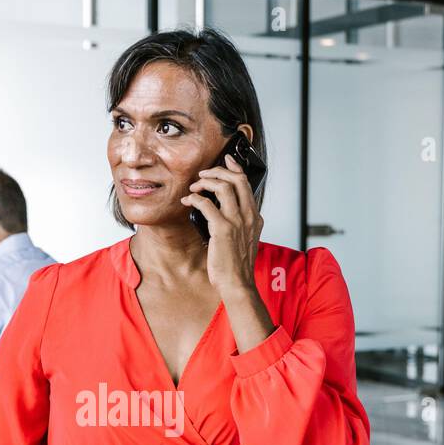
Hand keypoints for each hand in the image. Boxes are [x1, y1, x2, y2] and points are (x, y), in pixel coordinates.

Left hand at [181, 152, 262, 295]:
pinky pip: (206, 204)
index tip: (226, 160)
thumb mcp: (244, 240)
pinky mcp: (222, 229)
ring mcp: (237, 221)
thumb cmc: (237, 266)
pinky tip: (188, 202)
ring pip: (223, 186)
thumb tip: (220, 211)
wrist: (238, 284)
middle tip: (204, 174)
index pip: (247, 184)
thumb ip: (239, 224)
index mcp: (255, 218)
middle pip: (237, 179)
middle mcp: (249, 216)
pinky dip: (194, 199)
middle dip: (218, 171)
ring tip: (195, 187)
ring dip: (205, 182)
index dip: (235, 168)